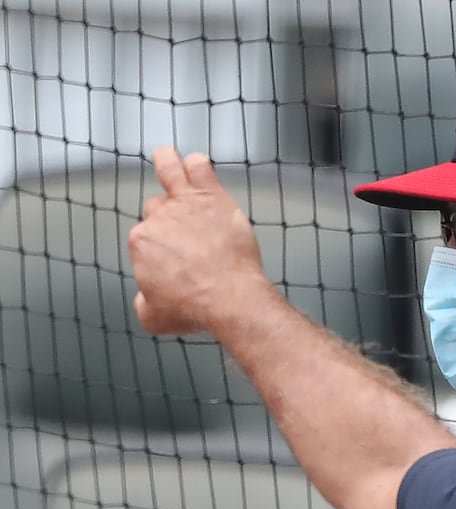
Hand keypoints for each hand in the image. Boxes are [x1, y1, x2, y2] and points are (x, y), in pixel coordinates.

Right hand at [127, 147, 268, 334]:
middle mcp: (159, 219)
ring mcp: (185, 205)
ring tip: (168, 157)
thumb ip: (144, 303)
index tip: (177, 260)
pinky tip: (199, 163)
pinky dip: (197, 164)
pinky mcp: (211, 199)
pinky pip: (199, 169)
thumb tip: (144, 298)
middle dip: (169, 217)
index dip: (162, 247)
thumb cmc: (195, 308)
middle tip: (189, 233)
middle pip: (158, 207)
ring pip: (169, 171)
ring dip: (168, 163)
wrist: (228, 298)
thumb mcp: (154, 318)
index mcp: (142, 243)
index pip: (147, 236)